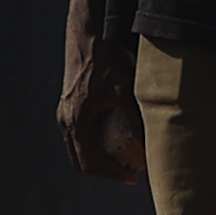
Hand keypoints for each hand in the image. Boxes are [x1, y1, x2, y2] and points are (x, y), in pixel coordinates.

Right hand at [58, 27, 144, 184]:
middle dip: (105, 170)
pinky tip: (115, 137)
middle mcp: (66, 120)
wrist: (87, 37)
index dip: (112, 174)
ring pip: (78, 149)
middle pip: (81, 161)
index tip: (132, 178)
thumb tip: (151, 144)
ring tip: (125, 157)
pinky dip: (94, 143)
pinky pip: (78, 135)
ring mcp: (64, 113)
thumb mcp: (126, 91)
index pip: (90, 162)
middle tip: (130, 171)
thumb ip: (137, 119)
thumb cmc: (107, 62)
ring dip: (99, 157)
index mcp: (77, 121)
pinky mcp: (68, 106)